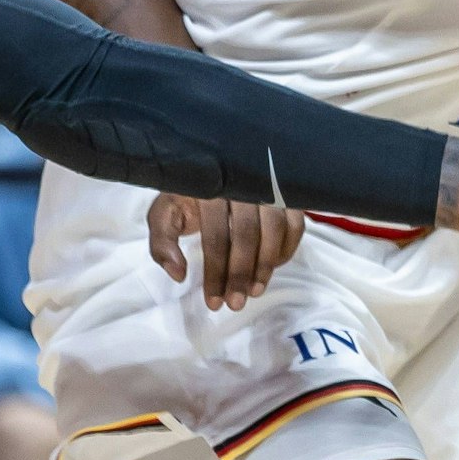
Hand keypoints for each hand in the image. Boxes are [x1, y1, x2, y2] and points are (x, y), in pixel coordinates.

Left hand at [147, 194, 305, 311]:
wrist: (216, 156)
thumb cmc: (190, 192)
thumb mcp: (167, 212)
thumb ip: (162, 242)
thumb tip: (179, 274)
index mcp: (209, 188)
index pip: (215, 238)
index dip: (215, 273)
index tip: (214, 302)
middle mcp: (242, 183)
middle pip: (246, 236)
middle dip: (241, 275)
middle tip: (236, 303)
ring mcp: (268, 184)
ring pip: (274, 230)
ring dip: (266, 265)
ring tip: (255, 290)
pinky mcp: (287, 190)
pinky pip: (295, 223)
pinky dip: (288, 248)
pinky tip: (275, 267)